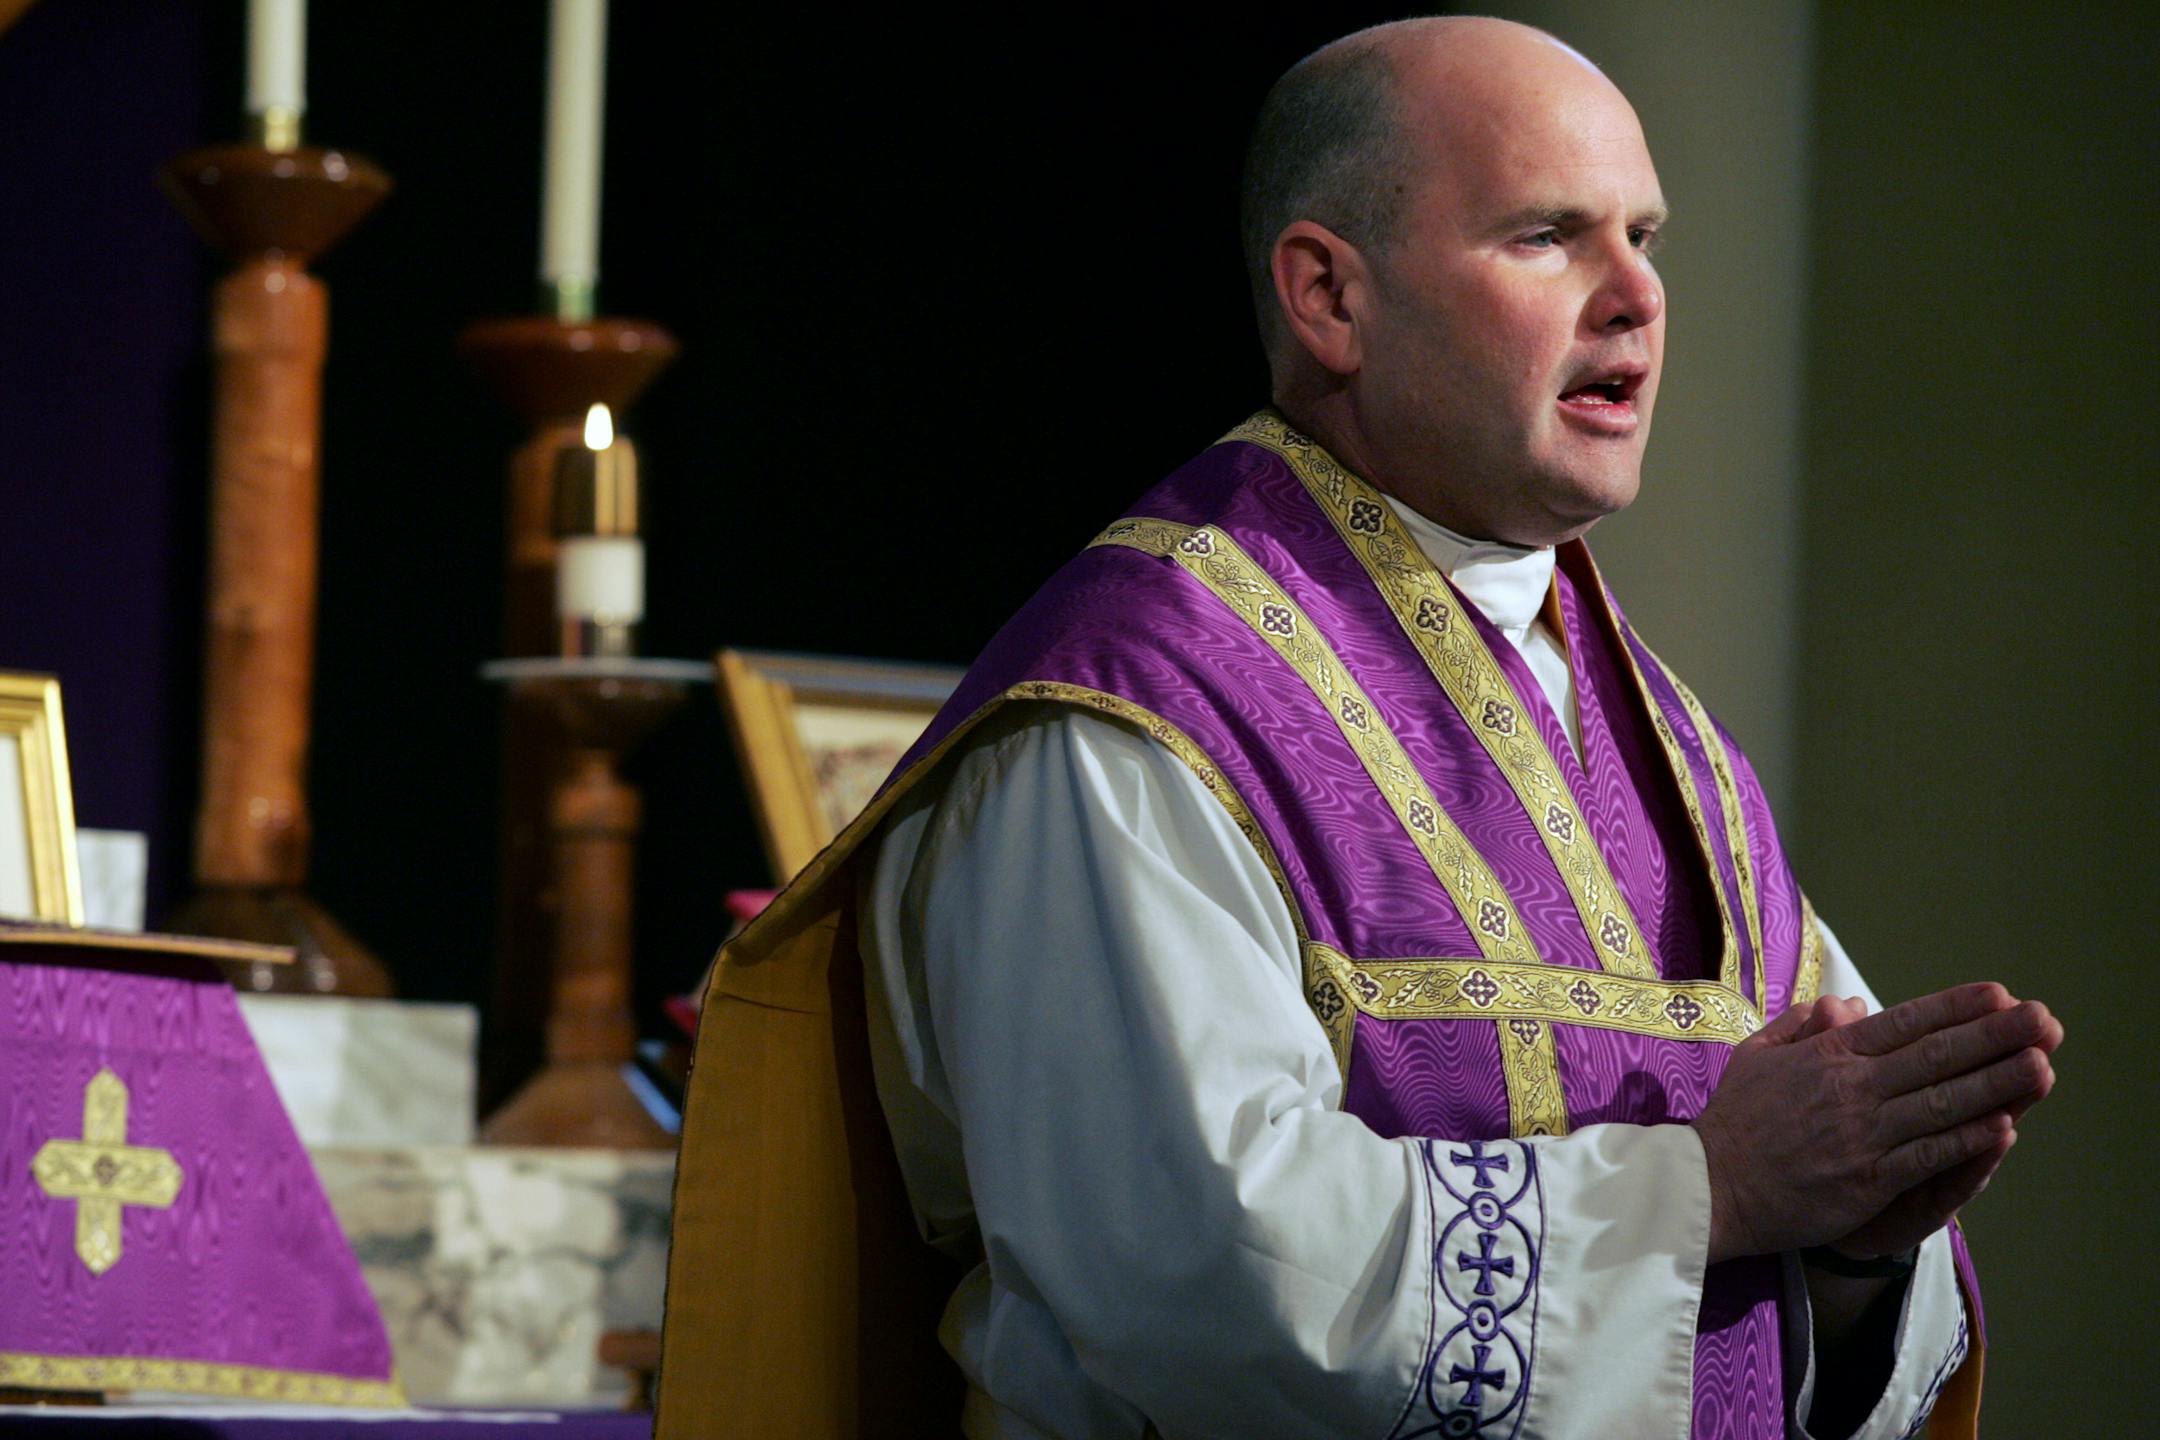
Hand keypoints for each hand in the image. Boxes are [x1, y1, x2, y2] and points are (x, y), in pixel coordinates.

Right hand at [1691, 983, 2060, 1263]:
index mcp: (1827, 1054)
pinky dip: (1967, 1140)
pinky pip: (1927, 1155)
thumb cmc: (1735, 1120)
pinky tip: (2004, 1125)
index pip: (1903, 1023)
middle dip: (1993, 1036)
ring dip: (1996, 1084)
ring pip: (1941, 1104)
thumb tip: (1850, 1006)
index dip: (1954, 1007)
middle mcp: (1851, 1087)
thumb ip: (1802, 1025)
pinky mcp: (1867, 1179)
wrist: (1710, 1184)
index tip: (1999, 993)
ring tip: (2042, 1065)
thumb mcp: (1757, 1055)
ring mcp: (1862, 1133)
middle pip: (1934, 1057)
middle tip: (2043, 1019)